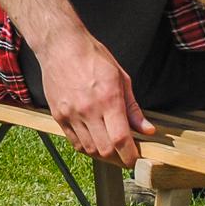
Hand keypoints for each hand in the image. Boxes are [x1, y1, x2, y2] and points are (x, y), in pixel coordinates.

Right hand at [40, 37, 152, 166]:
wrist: (61, 46)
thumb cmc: (92, 57)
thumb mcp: (121, 78)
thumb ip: (133, 108)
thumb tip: (146, 129)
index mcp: (108, 99)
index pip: (121, 140)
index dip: (130, 156)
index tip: (135, 159)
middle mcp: (88, 110)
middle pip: (105, 150)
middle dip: (118, 158)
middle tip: (125, 155)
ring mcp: (71, 114)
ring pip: (89, 149)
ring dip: (102, 153)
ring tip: (110, 148)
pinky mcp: (58, 115)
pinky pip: (73, 141)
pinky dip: (85, 146)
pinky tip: (93, 140)